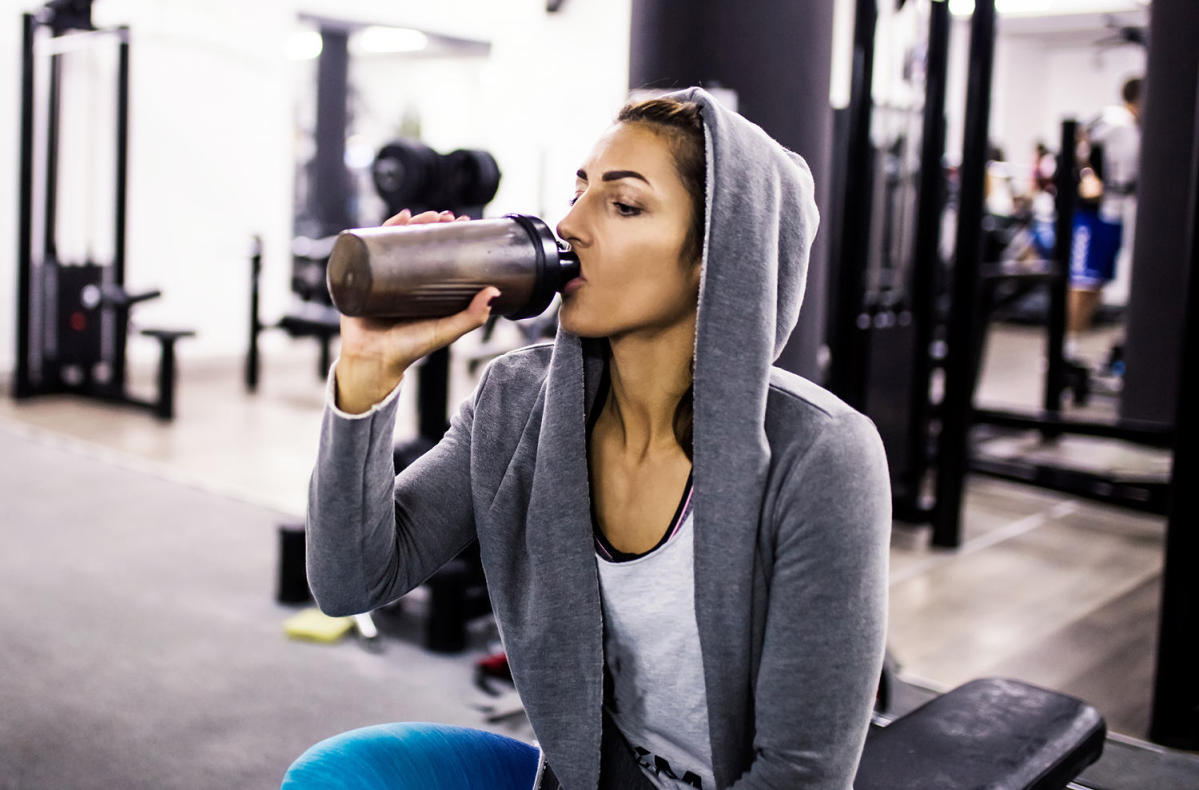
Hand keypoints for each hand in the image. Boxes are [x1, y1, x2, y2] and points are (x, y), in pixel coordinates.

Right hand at [335, 209, 498, 413]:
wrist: (372, 362)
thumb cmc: (409, 349)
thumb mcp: (445, 331)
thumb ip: (471, 316)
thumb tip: (495, 292)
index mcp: (424, 288)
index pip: (439, 253)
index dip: (451, 236)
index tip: (465, 222)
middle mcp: (404, 278)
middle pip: (417, 242)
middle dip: (432, 224)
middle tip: (447, 216)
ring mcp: (381, 275)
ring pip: (395, 241)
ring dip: (409, 223)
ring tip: (423, 214)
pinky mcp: (361, 276)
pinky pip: (369, 248)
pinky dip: (380, 229)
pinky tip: (397, 219)